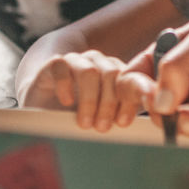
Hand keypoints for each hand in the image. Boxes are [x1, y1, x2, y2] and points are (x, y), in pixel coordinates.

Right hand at [19, 50, 154, 130]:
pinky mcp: (55, 63)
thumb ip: (122, 116)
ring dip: (89, 100)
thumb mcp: (103, 118)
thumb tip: (145, 127)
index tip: (124, 122)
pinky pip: (62, 67)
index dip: (129, 99)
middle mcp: (99, 64)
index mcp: (117, 75)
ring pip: (90, 72)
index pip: (131, 80)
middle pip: (112, 74)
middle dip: (108, 103)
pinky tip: (66, 102)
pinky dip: (65, 85)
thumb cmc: (78, 116)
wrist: (44, 107)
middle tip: (102, 127)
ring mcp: (77, 61)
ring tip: (84, 123)